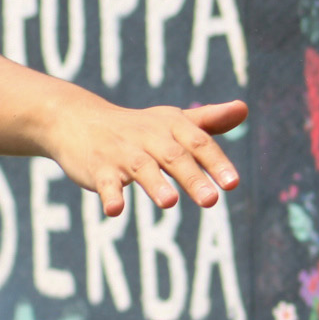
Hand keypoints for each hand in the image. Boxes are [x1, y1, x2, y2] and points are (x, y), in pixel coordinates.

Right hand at [46, 98, 246, 215]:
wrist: (75, 120)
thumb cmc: (133, 127)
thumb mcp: (170, 121)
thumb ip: (207, 120)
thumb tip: (244, 109)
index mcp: (169, 125)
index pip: (198, 141)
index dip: (216, 162)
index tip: (232, 183)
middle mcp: (146, 136)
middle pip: (173, 156)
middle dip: (191, 177)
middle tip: (211, 201)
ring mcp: (120, 152)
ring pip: (141, 167)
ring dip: (155, 184)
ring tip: (169, 202)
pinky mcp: (97, 168)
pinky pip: (104, 182)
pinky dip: (109, 195)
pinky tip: (114, 210)